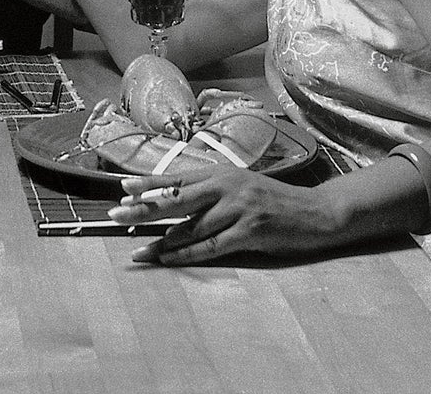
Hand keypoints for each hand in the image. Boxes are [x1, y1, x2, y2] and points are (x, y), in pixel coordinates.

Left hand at [109, 169, 342, 264]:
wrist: (315, 212)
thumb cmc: (274, 201)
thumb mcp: (241, 187)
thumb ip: (213, 192)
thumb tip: (177, 202)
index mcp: (222, 172)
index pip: (177, 177)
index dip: (149, 184)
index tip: (123, 189)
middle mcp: (226, 186)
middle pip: (176, 199)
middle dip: (144, 208)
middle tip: (115, 215)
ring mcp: (238, 208)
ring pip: (191, 227)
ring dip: (163, 241)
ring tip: (139, 250)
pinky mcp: (249, 232)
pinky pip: (210, 246)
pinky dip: (187, 254)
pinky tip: (169, 259)